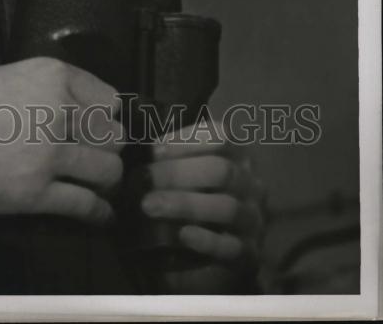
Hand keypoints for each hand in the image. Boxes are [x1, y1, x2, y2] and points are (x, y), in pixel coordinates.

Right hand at [0, 57, 124, 225]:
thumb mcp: (8, 80)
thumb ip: (48, 96)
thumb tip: (85, 122)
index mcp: (51, 74)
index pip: (111, 102)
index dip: (104, 122)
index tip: (94, 134)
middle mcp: (56, 108)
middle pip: (114, 138)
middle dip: (105, 153)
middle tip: (88, 164)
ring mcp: (45, 152)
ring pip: (108, 173)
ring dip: (102, 184)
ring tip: (90, 188)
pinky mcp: (31, 194)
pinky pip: (85, 206)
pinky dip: (96, 214)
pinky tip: (95, 215)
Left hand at [140, 121, 265, 289]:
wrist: (227, 251)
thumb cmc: (199, 197)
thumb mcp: (191, 172)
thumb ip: (174, 158)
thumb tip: (141, 147)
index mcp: (237, 157)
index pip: (220, 138)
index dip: (187, 141)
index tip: (154, 150)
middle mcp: (250, 185)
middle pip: (221, 171)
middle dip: (178, 172)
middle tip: (143, 178)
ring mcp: (253, 220)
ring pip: (227, 207)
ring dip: (185, 203)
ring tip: (149, 205)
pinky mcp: (250, 254)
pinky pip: (231, 246)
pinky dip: (206, 239)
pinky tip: (182, 235)